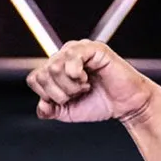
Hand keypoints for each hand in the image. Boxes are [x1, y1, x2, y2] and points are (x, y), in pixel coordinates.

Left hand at [26, 40, 155, 123]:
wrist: (125, 105)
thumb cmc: (99, 103)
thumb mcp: (67, 112)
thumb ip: (50, 110)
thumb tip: (41, 105)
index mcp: (56, 69)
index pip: (34, 78)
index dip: (46, 94)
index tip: (65, 100)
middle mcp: (64, 56)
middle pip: (42, 73)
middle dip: (59, 92)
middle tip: (77, 94)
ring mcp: (78, 50)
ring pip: (54, 67)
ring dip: (69, 86)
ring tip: (84, 87)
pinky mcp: (93, 48)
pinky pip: (71, 56)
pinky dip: (76, 75)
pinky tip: (87, 79)